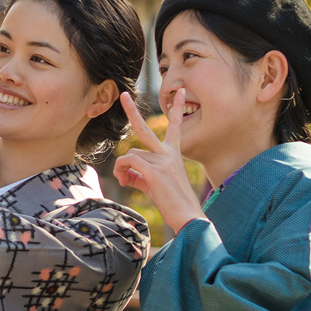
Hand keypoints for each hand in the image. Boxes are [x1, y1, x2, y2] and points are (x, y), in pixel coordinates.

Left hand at [112, 89, 204, 233]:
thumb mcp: (154, 185)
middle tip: (123, 95)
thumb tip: (124, 173)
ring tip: (126, 182)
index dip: (177, 109)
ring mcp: (163, 160)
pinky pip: (128, 162)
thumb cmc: (172, 204)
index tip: (181, 92)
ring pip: (130, 154)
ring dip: (122, 168)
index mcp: (174, 154)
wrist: (188, 217)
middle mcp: (169, 153)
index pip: (175, 126)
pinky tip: (125, 182)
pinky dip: (121, 171)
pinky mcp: (155, 170)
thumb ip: (139, 175)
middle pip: (145, 127)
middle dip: (132, 110)